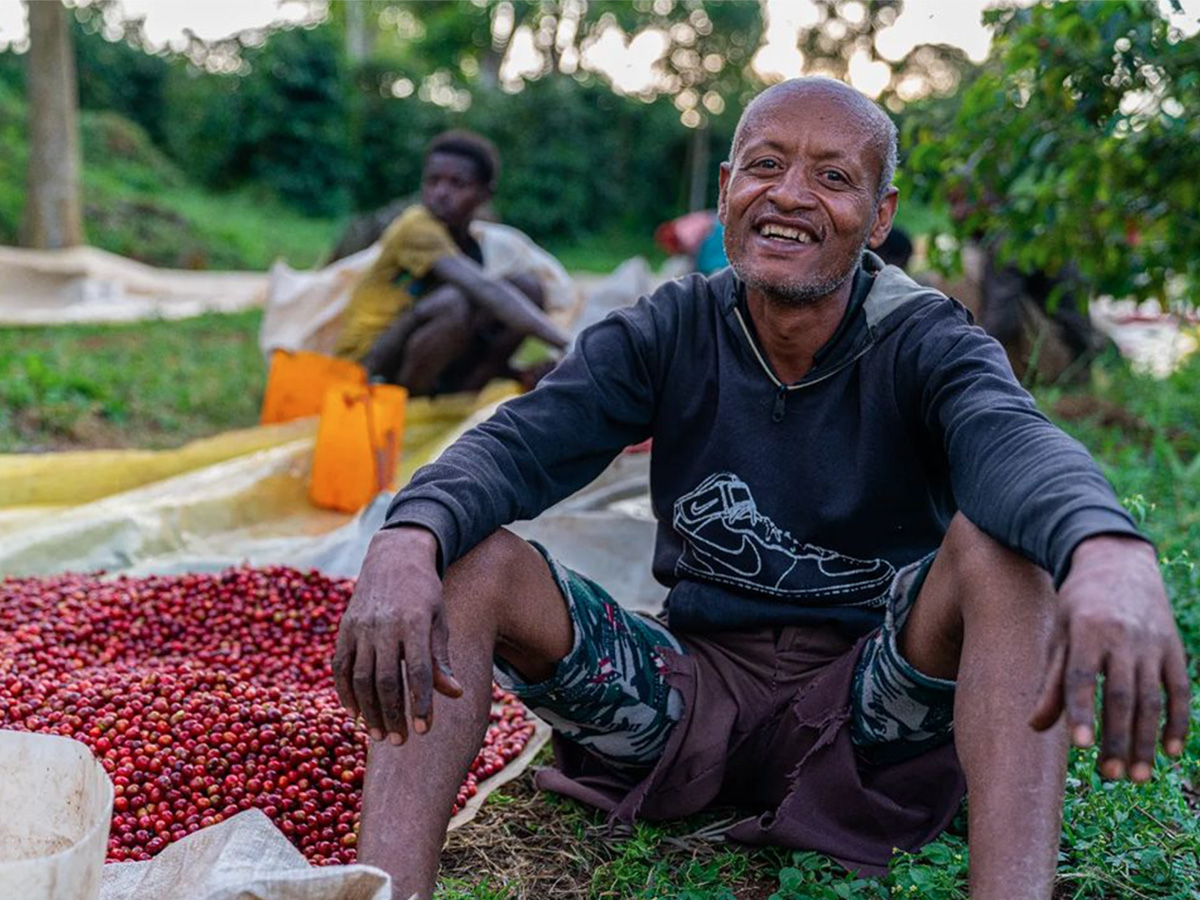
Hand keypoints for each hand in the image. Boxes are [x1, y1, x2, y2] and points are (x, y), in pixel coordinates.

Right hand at [332, 527, 462, 743]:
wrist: (394, 558)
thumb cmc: (425, 594)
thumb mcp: (440, 620)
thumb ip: (441, 659)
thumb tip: (454, 694)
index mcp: (414, 622)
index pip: (418, 672)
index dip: (421, 703)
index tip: (424, 730)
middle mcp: (384, 626)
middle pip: (387, 680)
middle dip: (393, 715)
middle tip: (400, 741)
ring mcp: (360, 627)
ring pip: (360, 678)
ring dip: (369, 711)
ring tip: (379, 735)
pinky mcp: (344, 629)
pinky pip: (340, 668)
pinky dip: (345, 694)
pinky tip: (356, 714)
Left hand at [1029, 536, 1189, 780]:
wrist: (1118, 564)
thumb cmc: (1079, 606)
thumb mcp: (1059, 634)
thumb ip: (1051, 681)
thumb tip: (1035, 726)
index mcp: (1087, 631)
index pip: (1083, 676)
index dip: (1081, 710)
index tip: (1081, 746)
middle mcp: (1123, 638)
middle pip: (1121, 695)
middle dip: (1117, 738)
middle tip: (1109, 774)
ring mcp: (1153, 644)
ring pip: (1152, 699)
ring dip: (1145, 740)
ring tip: (1136, 775)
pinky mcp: (1174, 649)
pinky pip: (1179, 691)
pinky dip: (1177, 721)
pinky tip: (1169, 751)